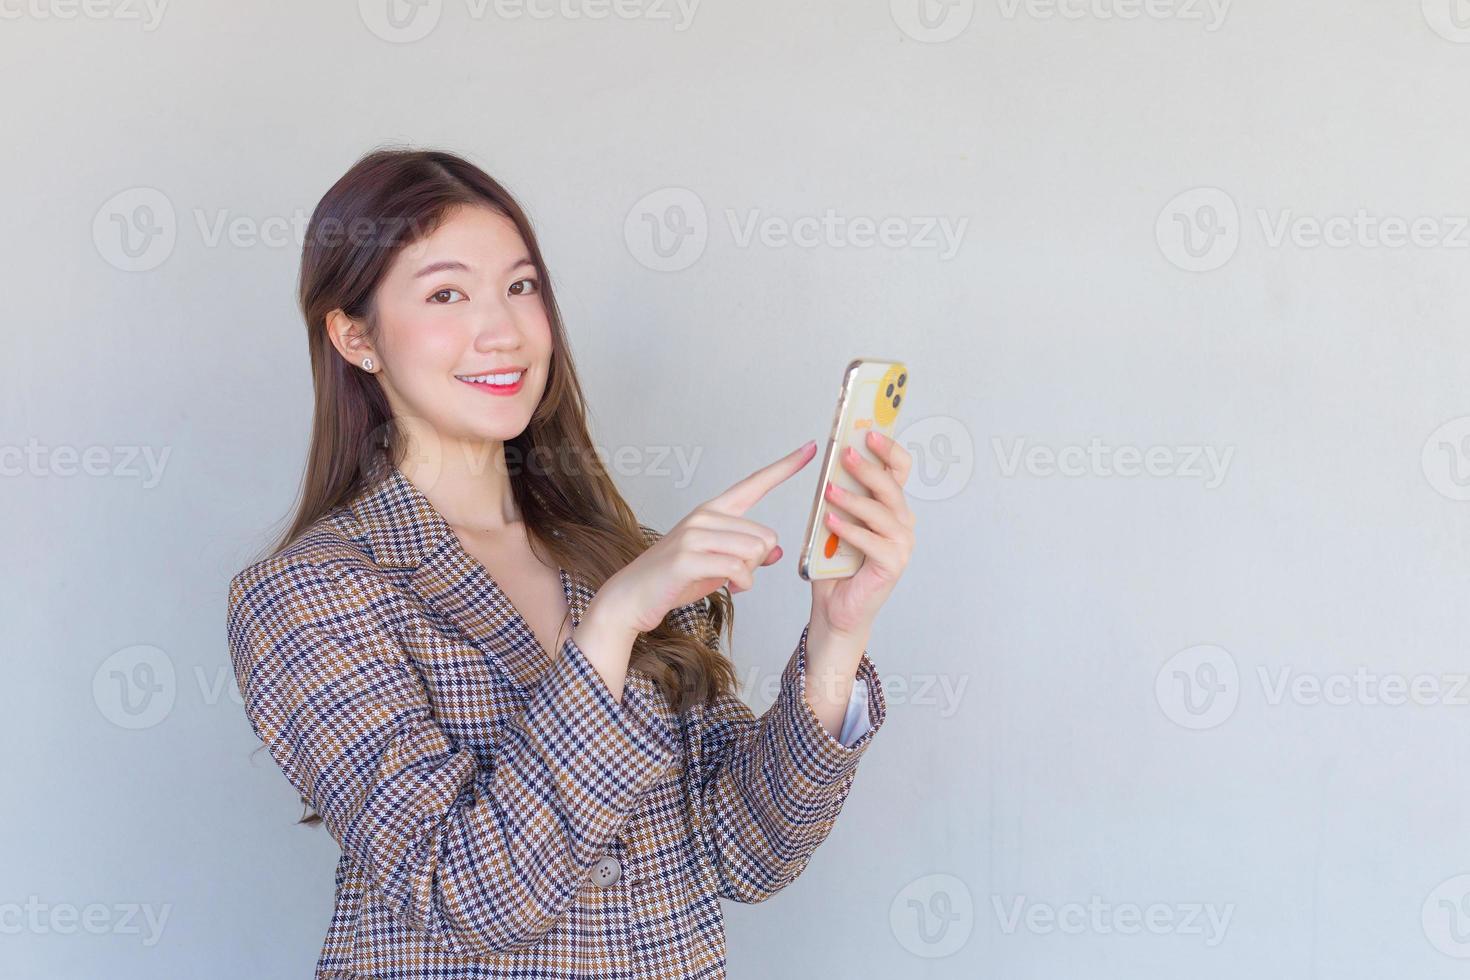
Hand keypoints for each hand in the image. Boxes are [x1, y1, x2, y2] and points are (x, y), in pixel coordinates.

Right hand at [593, 440, 818, 635]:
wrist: (632, 597)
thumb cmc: (675, 579)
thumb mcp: (717, 565)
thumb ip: (747, 555)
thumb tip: (776, 552)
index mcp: (713, 511)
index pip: (755, 483)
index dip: (786, 466)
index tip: (812, 447)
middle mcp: (704, 515)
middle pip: (766, 536)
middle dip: (758, 563)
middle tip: (733, 574)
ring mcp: (694, 534)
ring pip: (755, 551)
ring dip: (748, 575)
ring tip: (725, 580)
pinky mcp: (688, 557)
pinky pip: (739, 569)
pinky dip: (742, 584)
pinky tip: (730, 589)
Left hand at [809, 429, 915, 638]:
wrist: (835, 608)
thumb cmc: (835, 564)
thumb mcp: (833, 520)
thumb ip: (837, 495)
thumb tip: (829, 465)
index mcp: (891, 506)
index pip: (899, 468)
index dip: (888, 448)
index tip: (869, 431)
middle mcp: (902, 522)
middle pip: (891, 486)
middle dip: (868, 467)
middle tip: (846, 454)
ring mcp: (901, 544)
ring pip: (880, 512)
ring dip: (853, 499)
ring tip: (829, 491)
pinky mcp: (892, 565)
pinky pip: (871, 541)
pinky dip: (850, 530)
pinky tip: (830, 522)